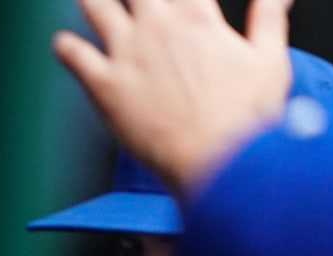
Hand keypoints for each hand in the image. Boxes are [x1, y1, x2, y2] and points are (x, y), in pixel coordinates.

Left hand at [54, 0, 293, 190]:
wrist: (221, 163)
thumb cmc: (246, 120)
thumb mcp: (269, 58)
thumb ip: (268, 16)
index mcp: (197, 17)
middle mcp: (157, 27)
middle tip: (135, 1)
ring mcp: (127, 54)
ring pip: (95, 5)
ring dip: (91, 0)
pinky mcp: (104, 87)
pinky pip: (73, 55)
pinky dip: (64, 46)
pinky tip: (63, 44)